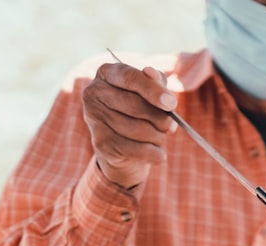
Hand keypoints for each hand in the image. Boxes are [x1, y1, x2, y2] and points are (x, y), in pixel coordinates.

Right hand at [81, 61, 178, 188]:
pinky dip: (154, 153)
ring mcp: (94, 118)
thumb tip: (152, 72)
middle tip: (169, 126)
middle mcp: (94, 92)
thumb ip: (156, 81)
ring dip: (158, 137)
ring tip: (159, 137)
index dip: (153, 90)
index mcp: (107, 73)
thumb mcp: (151, 92)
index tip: (172, 104)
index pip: (130, 77)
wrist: (122, 146)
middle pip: (136, 105)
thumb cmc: (140, 111)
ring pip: (138, 130)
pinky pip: (136, 150)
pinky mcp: (100, 143)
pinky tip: (158, 153)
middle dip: (160, 119)